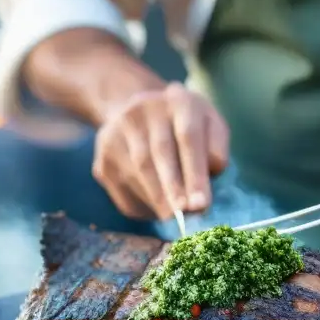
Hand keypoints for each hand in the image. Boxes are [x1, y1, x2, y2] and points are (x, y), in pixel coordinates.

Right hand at [92, 83, 229, 219]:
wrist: (140, 115)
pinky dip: (140, 203)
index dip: (194, 174)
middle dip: (173, 190)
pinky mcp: (102, 153)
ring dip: (156, 200)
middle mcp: (143, 109)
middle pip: (158, 154)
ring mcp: (116, 130)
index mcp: (178, 100)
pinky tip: (155, 210)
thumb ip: (216, 148)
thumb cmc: (187, 128)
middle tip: (184, 216)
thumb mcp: (210, 128)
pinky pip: (121, 185)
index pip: (188, 137)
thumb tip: (211, 170)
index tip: (201, 204)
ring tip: (173, 218)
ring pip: (136, 172)